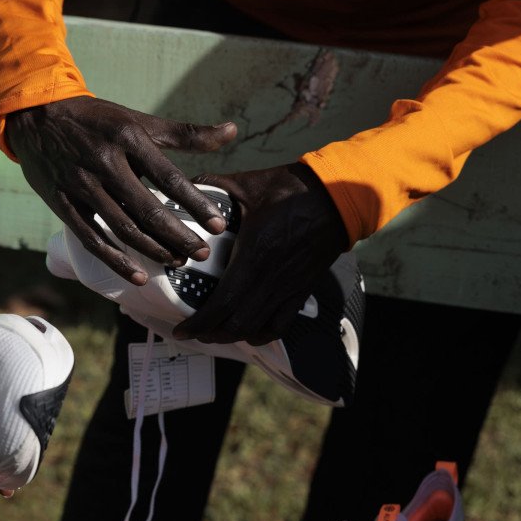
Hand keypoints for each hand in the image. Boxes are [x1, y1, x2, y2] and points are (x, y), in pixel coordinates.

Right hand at [6, 96, 237, 283]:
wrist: (37, 116)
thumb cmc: (98, 120)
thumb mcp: (138, 121)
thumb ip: (186, 133)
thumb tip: (233, 132)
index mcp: (128, 139)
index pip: (170, 178)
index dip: (196, 204)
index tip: (218, 225)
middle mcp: (104, 163)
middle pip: (148, 210)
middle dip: (179, 236)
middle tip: (202, 253)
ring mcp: (81, 185)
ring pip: (123, 228)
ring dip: (153, 250)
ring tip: (178, 262)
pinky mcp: (62, 203)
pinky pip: (92, 239)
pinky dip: (116, 261)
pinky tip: (139, 275)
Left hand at [173, 163, 348, 345]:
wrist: (338, 196)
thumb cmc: (293, 190)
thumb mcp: (248, 184)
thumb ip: (213, 185)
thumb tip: (185, 187)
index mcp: (254, 255)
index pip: (222, 303)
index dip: (199, 322)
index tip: (182, 328)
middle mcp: (271, 278)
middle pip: (237, 324)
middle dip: (210, 333)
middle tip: (194, 331)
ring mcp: (289, 287)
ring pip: (257, 328)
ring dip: (233, 336)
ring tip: (215, 333)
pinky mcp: (302, 289)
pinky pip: (282, 324)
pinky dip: (263, 334)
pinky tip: (250, 332)